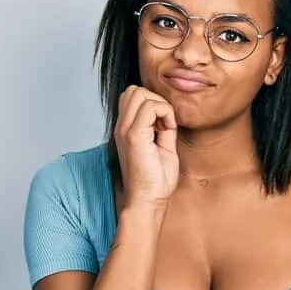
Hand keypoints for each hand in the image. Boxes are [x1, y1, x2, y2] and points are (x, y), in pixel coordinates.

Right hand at [114, 85, 178, 207]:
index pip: (133, 96)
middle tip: (164, 124)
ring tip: (165, 128)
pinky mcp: (134, 135)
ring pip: (140, 93)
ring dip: (160, 106)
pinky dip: (165, 113)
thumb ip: (163, 128)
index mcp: (126, 129)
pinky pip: (150, 106)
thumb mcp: (162, 147)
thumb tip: (168, 114)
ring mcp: (125, 130)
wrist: (148, 199)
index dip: (152, 104)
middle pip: (134, 90)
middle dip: (155, 100)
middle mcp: (122, 127)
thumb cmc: (155, 180)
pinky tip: (167, 131)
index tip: (163, 126)